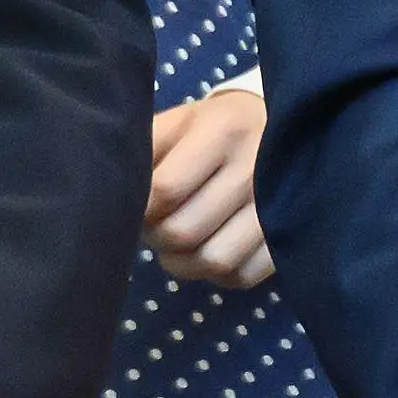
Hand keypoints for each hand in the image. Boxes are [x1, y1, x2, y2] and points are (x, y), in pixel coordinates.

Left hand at [145, 85, 272, 287]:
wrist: (281, 128)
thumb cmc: (215, 128)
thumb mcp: (180, 121)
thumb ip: (146, 148)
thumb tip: (111, 191)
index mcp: (222, 130)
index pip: (165, 189)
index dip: (139, 208)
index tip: (136, 206)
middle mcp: (253, 169)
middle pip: (184, 231)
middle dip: (156, 236)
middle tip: (153, 226)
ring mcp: (276, 208)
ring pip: (213, 261)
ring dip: (182, 263)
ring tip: (175, 244)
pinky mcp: (286, 239)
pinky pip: (241, 276)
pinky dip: (216, 275)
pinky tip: (207, 251)